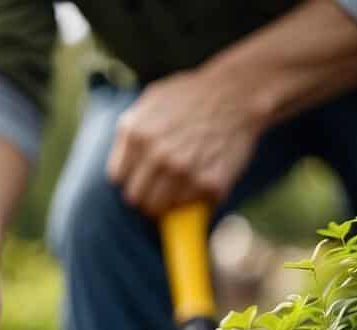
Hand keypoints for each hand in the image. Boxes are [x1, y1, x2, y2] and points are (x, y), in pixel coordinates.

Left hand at [106, 67, 263, 217]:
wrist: (238, 92)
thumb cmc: (191, 96)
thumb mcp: (149, 102)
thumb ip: (129, 132)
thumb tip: (120, 168)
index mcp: (137, 135)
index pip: (118, 178)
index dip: (130, 177)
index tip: (142, 174)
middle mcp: (157, 156)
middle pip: (136, 198)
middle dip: (145, 193)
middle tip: (159, 185)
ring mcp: (183, 172)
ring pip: (159, 209)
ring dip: (167, 201)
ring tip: (179, 183)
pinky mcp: (209, 184)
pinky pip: (190, 206)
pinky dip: (193, 198)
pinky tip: (201, 176)